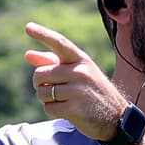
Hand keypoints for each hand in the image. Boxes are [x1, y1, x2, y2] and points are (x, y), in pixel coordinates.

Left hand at [25, 22, 128, 140]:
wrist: (116, 117)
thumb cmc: (93, 91)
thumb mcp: (79, 72)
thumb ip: (52, 62)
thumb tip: (28, 54)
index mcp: (81, 59)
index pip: (59, 43)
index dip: (43, 34)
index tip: (28, 27)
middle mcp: (80, 72)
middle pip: (40, 74)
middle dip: (40, 84)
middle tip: (54, 89)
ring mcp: (77, 90)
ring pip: (42, 92)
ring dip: (47, 99)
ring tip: (64, 100)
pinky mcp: (74, 109)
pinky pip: (48, 108)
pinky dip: (53, 110)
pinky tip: (67, 110)